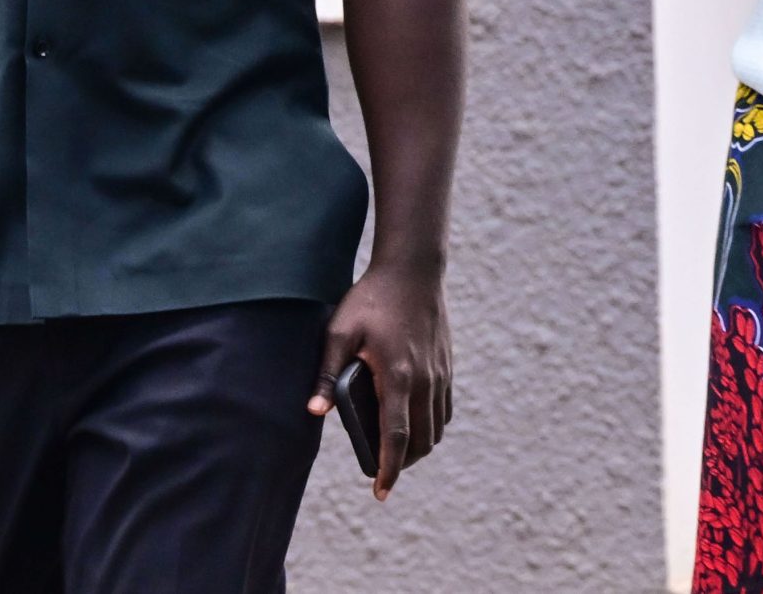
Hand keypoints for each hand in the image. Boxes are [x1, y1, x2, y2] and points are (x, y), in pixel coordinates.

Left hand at [306, 263, 450, 499]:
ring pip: (436, 429)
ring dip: (419, 447)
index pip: (395, 437)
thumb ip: (328, 373)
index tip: (380, 493)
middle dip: (402, 464)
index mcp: (398, 376)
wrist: (413, 270)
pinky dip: (432, 427)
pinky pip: (445, 410)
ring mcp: (440, 374)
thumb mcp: (340, 331)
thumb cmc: (371, 299)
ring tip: (396, 452)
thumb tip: (314, 412)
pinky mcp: (447, 366)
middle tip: (382, 472)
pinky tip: (415, 425)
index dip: (388, 470)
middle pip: (420, 441)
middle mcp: (425, 380)